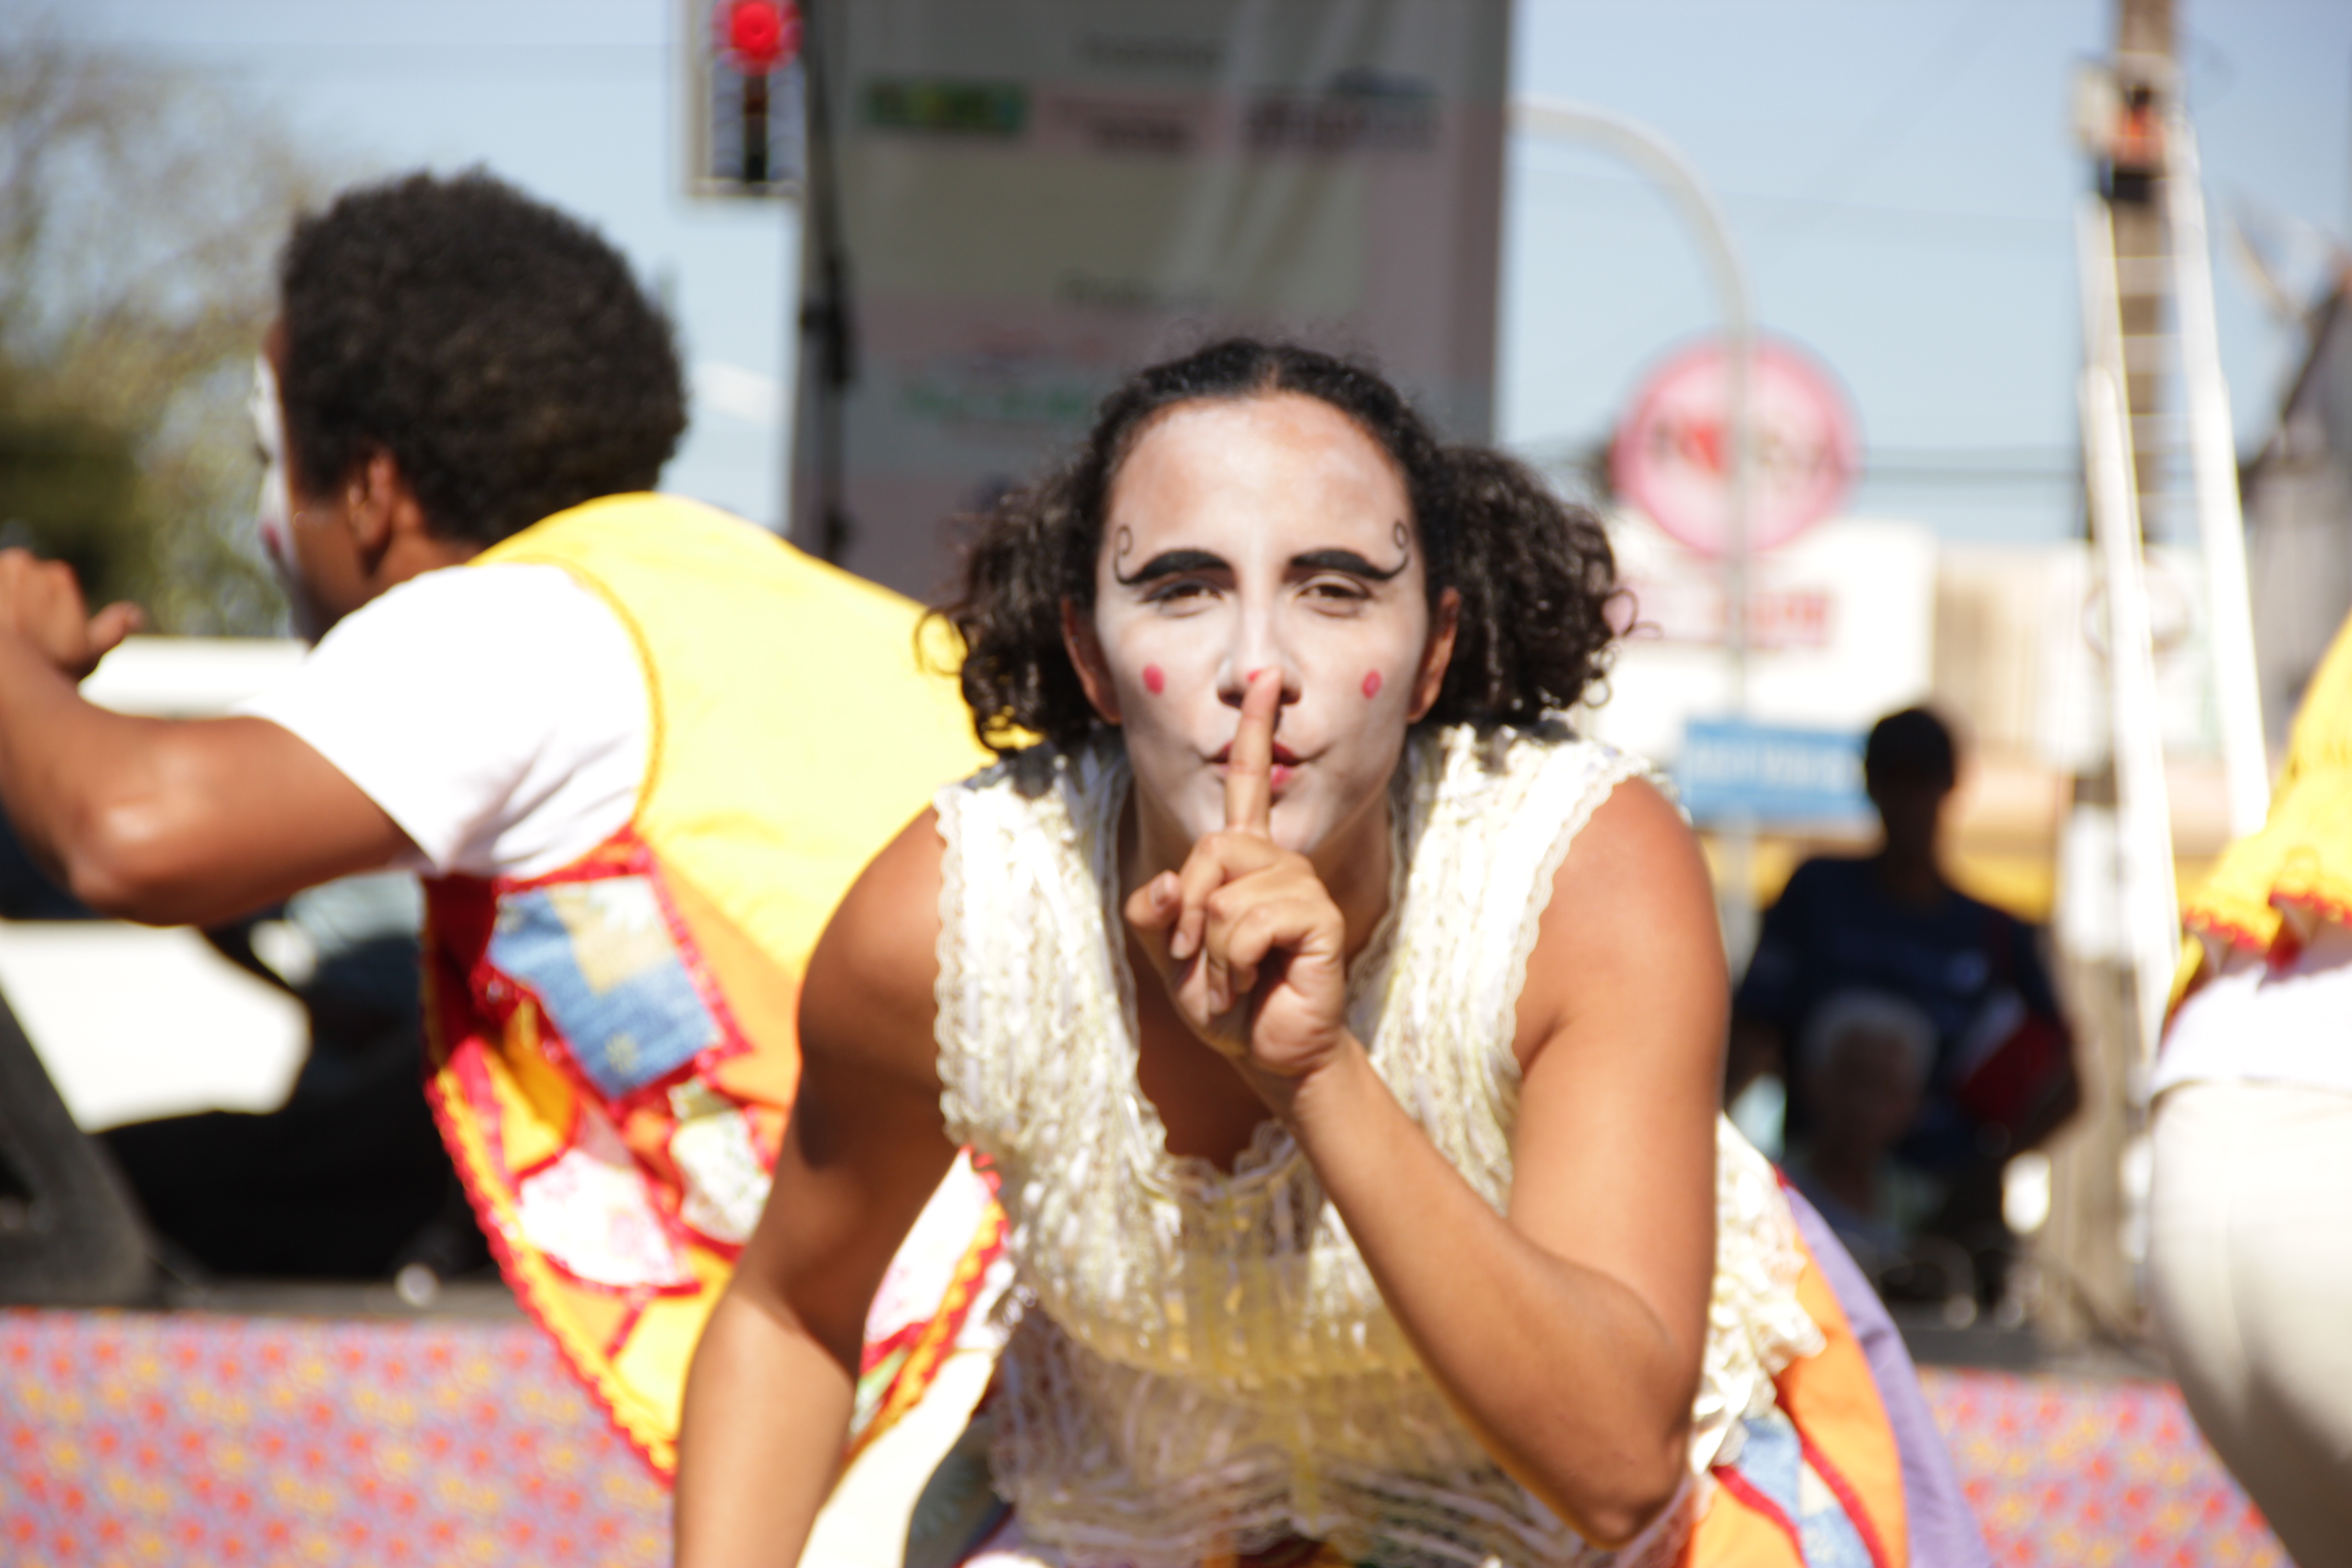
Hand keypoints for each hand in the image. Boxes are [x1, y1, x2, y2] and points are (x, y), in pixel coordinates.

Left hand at [0, 549, 143, 679]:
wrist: (9, 682)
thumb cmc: (51, 671)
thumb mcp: (89, 656)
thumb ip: (112, 630)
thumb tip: (135, 614)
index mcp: (59, 575)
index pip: (51, 580)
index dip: (46, 610)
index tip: (43, 634)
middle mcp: (23, 563)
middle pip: (19, 576)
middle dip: (18, 602)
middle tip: (20, 634)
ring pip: (1, 583)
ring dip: (3, 605)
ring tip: (9, 632)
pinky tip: (4, 635)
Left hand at [1125, 670, 1351, 1085]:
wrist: (1266, 1052)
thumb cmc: (1223, 1000)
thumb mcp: (1167, 952)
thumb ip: (1151, 909)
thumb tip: (1169, 881)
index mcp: (1246, 858)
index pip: (1251, 781)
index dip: (1258, 729)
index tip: (1265, 676)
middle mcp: (1279, 862)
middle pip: (1211, 849)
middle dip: (1187, 911)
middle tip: (1199, 957)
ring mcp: (1302, 887)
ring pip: (1224, 894)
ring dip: (1212, 949)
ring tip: (1234, 976)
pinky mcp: (1318, 919)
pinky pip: (1250, 922)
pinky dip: (1234, 962)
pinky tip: (1254, 979)